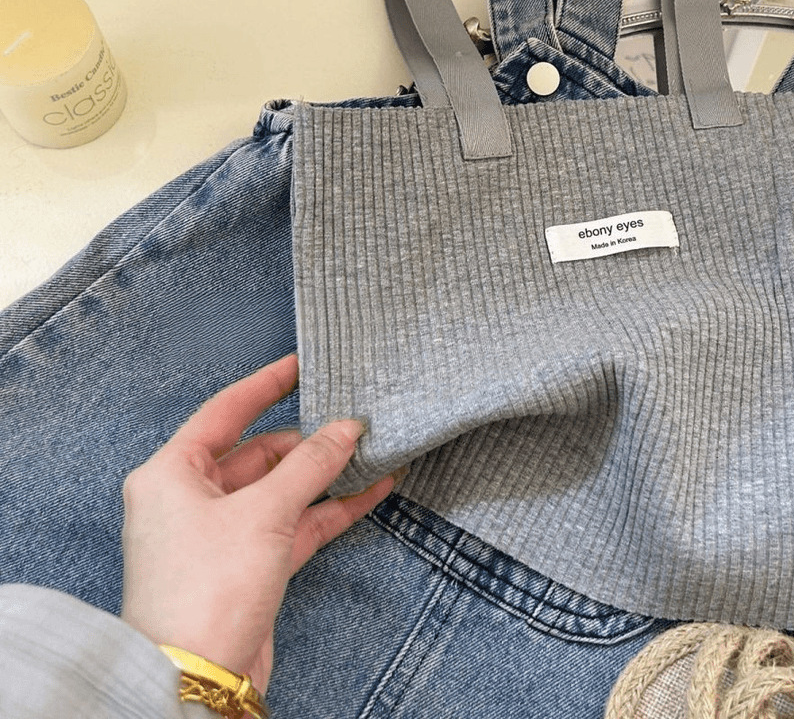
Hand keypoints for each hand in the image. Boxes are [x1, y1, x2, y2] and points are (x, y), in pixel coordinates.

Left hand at [119, 352, 395, 694]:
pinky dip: (329, 509)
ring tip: (371, 450)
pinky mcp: (248, 566)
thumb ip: (310, 464)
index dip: (267, 384)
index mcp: (171, 474)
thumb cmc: (206, 591)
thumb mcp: (264, 512)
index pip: (225, 411)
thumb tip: (347, 428)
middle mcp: (190, 500)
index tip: (303, 363)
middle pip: (258, 452)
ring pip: (280, 489)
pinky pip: (294, 523)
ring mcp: (221, 535)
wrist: (197, 680)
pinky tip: (370, 492)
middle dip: (308, 439)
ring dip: (324, 474)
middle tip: (353, 418)